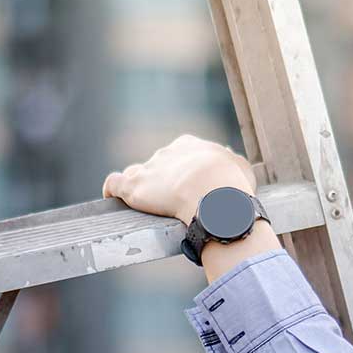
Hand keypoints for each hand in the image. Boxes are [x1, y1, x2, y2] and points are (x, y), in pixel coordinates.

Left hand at [102, 135, 254, 224]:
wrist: (214, 193)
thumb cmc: (232, 184)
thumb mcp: (240, 169)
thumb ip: (232, 166)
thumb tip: (231, 165)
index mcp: (189, 146)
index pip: (181, 156)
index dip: (185, 173)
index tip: (192, 189)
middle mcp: (166, 153)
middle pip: (159, 166)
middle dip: (164, 183)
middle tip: (175, 205)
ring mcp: (148, 169)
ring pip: (137, 174)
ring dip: (141, 187)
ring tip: (147, 206)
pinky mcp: (133, 186)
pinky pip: (114, 183)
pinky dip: (112, 190)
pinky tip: (113, 198)